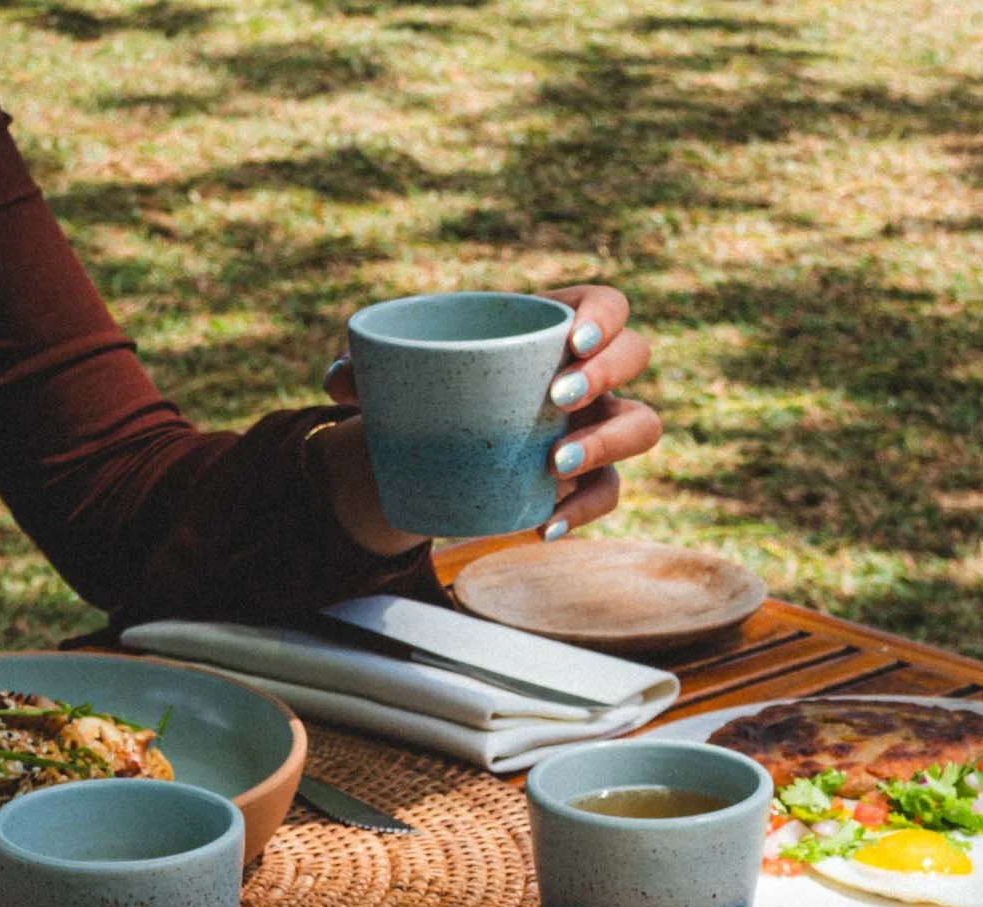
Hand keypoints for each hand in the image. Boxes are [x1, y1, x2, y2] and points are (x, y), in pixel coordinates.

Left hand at [321, 283, 659, 545]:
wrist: (441, 442)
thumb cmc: (432, 384)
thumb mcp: (399, 369)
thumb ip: (367, 366)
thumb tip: (341, 379)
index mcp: (554, 324)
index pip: (607, 304)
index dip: (602, 320)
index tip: (568, 343)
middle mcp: (590, 372)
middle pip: (636, 357)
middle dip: (604, 377)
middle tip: (552, 403)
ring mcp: (597, 424)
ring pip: (641, 426)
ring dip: (607, 444)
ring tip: (554, 464)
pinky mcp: (589, 478)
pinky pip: (608, 493)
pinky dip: (582, 511)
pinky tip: (545, 526)